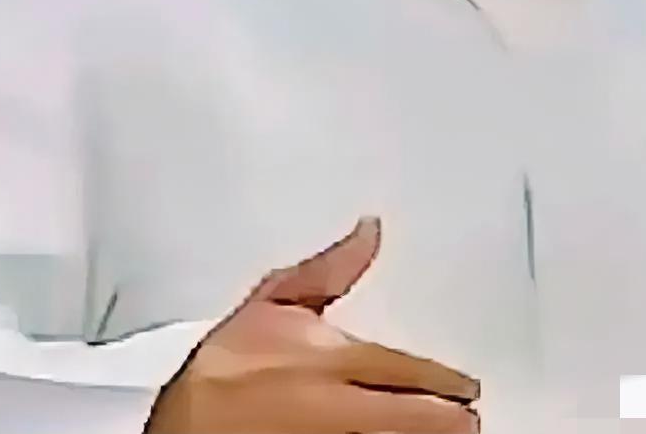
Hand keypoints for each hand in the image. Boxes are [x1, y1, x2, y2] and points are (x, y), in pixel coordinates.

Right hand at [145, 216, 479, 432]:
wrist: (181, 431)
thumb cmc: (218, 375)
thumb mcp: (271, 305)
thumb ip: (328, 270)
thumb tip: (370, 231)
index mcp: (336, 361)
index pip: (414, 373)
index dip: (447, 383)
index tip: (465, 390)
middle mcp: (344, 410)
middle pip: (424, 418)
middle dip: (449, 417)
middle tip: (462, 417)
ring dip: (424, 432)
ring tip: (435, 428)